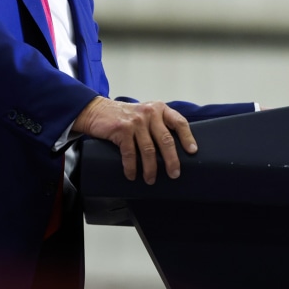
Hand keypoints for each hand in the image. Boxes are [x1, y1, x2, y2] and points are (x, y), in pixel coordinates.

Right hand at [72, 97, 197, 184]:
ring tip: (150, 180)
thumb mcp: (144, 114)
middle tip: (174, 174)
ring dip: (150, 169)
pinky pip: (130, 153)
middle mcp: (149, 113)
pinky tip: (132, 175)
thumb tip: (173, 149)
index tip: (192, 152)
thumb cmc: (123, 117)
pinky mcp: (122, 129)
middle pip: (166, 140)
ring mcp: (136, 121)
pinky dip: (131, 167)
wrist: (96, 111)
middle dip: (171, 161)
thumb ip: (158, 124)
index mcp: (159, 109)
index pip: (179, 122)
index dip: (187, 138)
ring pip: (148, 150)